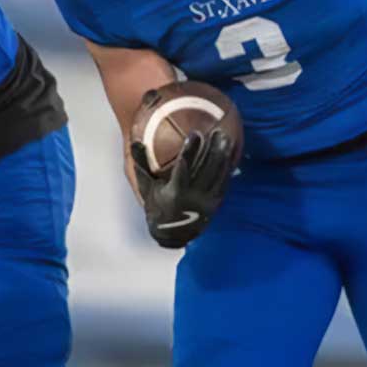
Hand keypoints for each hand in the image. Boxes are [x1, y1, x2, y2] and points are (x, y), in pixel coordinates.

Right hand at [131, 129, 234, 249]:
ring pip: (218, 175)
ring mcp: (206, 201)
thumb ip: (142, 164)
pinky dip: (227, 167)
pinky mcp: (215, 204)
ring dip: (223, 155)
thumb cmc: (156, 207)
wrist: (172, 234)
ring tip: (225, 138)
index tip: (195, 133)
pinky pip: (224, 182)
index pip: (184, 168)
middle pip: (207, 169)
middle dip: (213, 149)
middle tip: (217, 131)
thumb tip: (136, 142)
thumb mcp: (146, 188)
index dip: (190, 150)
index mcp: (175, 193)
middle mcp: (193, 197)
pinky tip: (230, 154)